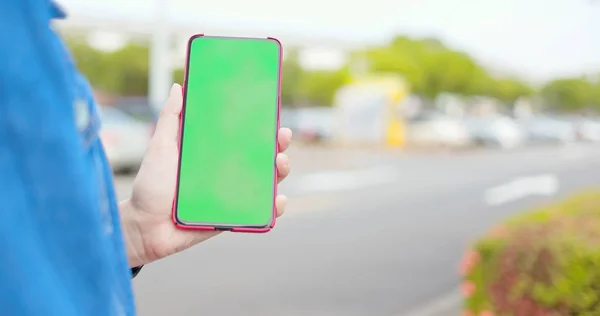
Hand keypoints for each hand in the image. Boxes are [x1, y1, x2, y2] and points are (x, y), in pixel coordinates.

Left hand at [119, 84, 291, 267]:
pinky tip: (277, 200)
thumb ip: (169, 118)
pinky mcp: (234, 216)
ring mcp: (233, 194)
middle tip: (282, 137)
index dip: (260, 125)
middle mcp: (226, 172)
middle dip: (278, 146)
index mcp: (212, 153)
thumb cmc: (150, 186)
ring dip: (281, 171)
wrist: (144, 228)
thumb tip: (178, 87)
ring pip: (266, 181)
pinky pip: (260, 212)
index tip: (272, 113)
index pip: (242, 135)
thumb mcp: (160, 147)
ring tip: (281, 164)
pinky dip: (275, 207)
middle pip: (261, 156)